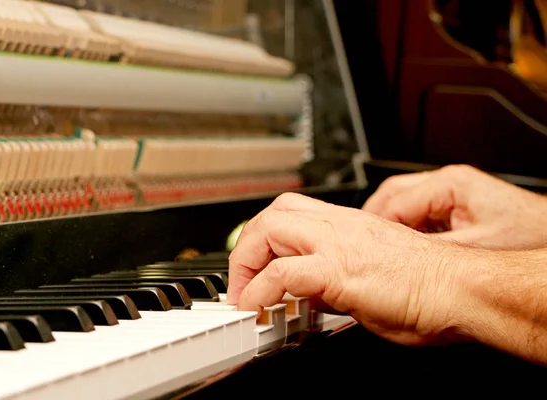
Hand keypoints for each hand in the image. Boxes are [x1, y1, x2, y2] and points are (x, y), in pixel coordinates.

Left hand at [227, 193, 472, 345]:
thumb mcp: (368, 278)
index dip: (264, 237)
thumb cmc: (428, 285)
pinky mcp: (339, 270)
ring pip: (270, 230)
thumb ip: (334, 281)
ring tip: (243, 295)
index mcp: (348, 226)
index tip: (254, 266)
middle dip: (247, 245)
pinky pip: (282, 274)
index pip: (291, 213)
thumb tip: (308, 293)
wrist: (460, 289)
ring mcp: (337, 244)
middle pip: (273, 212)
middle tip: (242, 280)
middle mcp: (339, 227)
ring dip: (246, 263)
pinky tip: (257, 309)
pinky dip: (259, 291)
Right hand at [362, 165, 546, 247]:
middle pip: (392, 195)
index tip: (363, 247)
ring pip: (403, 203)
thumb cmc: (530, 237)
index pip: (392, 201)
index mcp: (449, 184)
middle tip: (364, 246)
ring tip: (381, 251)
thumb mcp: (472, 248)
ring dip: (390, 226)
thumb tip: (396, 260)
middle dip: (374, 221)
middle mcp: (448, 183)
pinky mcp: (458, 206)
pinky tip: (406, 250)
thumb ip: (429, 251)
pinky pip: (420, 213)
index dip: (373, 227)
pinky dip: (408, 230)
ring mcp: (453, 193)